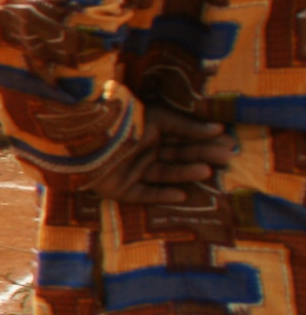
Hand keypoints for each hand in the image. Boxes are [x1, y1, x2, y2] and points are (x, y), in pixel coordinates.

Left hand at [88, 106, 234, 201]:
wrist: (84, 135)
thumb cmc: (123, 122)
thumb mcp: (157, 119)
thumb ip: (186, 126)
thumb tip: (219, 128)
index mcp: (151, 134)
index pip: (184, 139)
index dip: (206, 141)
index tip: (230, 143)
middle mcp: (144, 153)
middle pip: (178, 156)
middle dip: (202, 156)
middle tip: (226, 157)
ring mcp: (132, 171)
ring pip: (164, 173)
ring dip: (185, 172)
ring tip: (206, 170)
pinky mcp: (121, 189)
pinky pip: (145, 194)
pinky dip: (162, 194)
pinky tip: (182, 195)